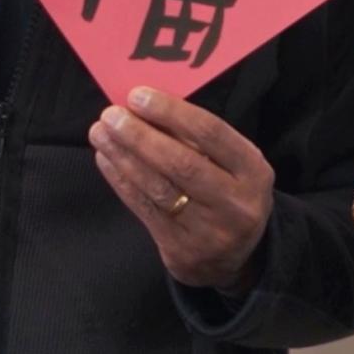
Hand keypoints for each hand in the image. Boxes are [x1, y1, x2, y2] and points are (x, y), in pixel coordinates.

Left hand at [90, 86, 273, 290]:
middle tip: (111, 115)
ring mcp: (208, 230)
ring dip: (124, 157)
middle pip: (182, 163)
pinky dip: (122, 182)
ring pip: (159, 188)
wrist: (235, 258)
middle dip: (141, 135)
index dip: (172, 112)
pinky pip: (145, 210)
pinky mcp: (181, 251)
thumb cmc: (229, 193)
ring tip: (100, 133)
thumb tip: (149, 107)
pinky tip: (107, 161)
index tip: (138, 96)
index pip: (211, 133)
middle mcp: (235, 202)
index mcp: (253, 171)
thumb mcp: (233, 164)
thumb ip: (199, 140)